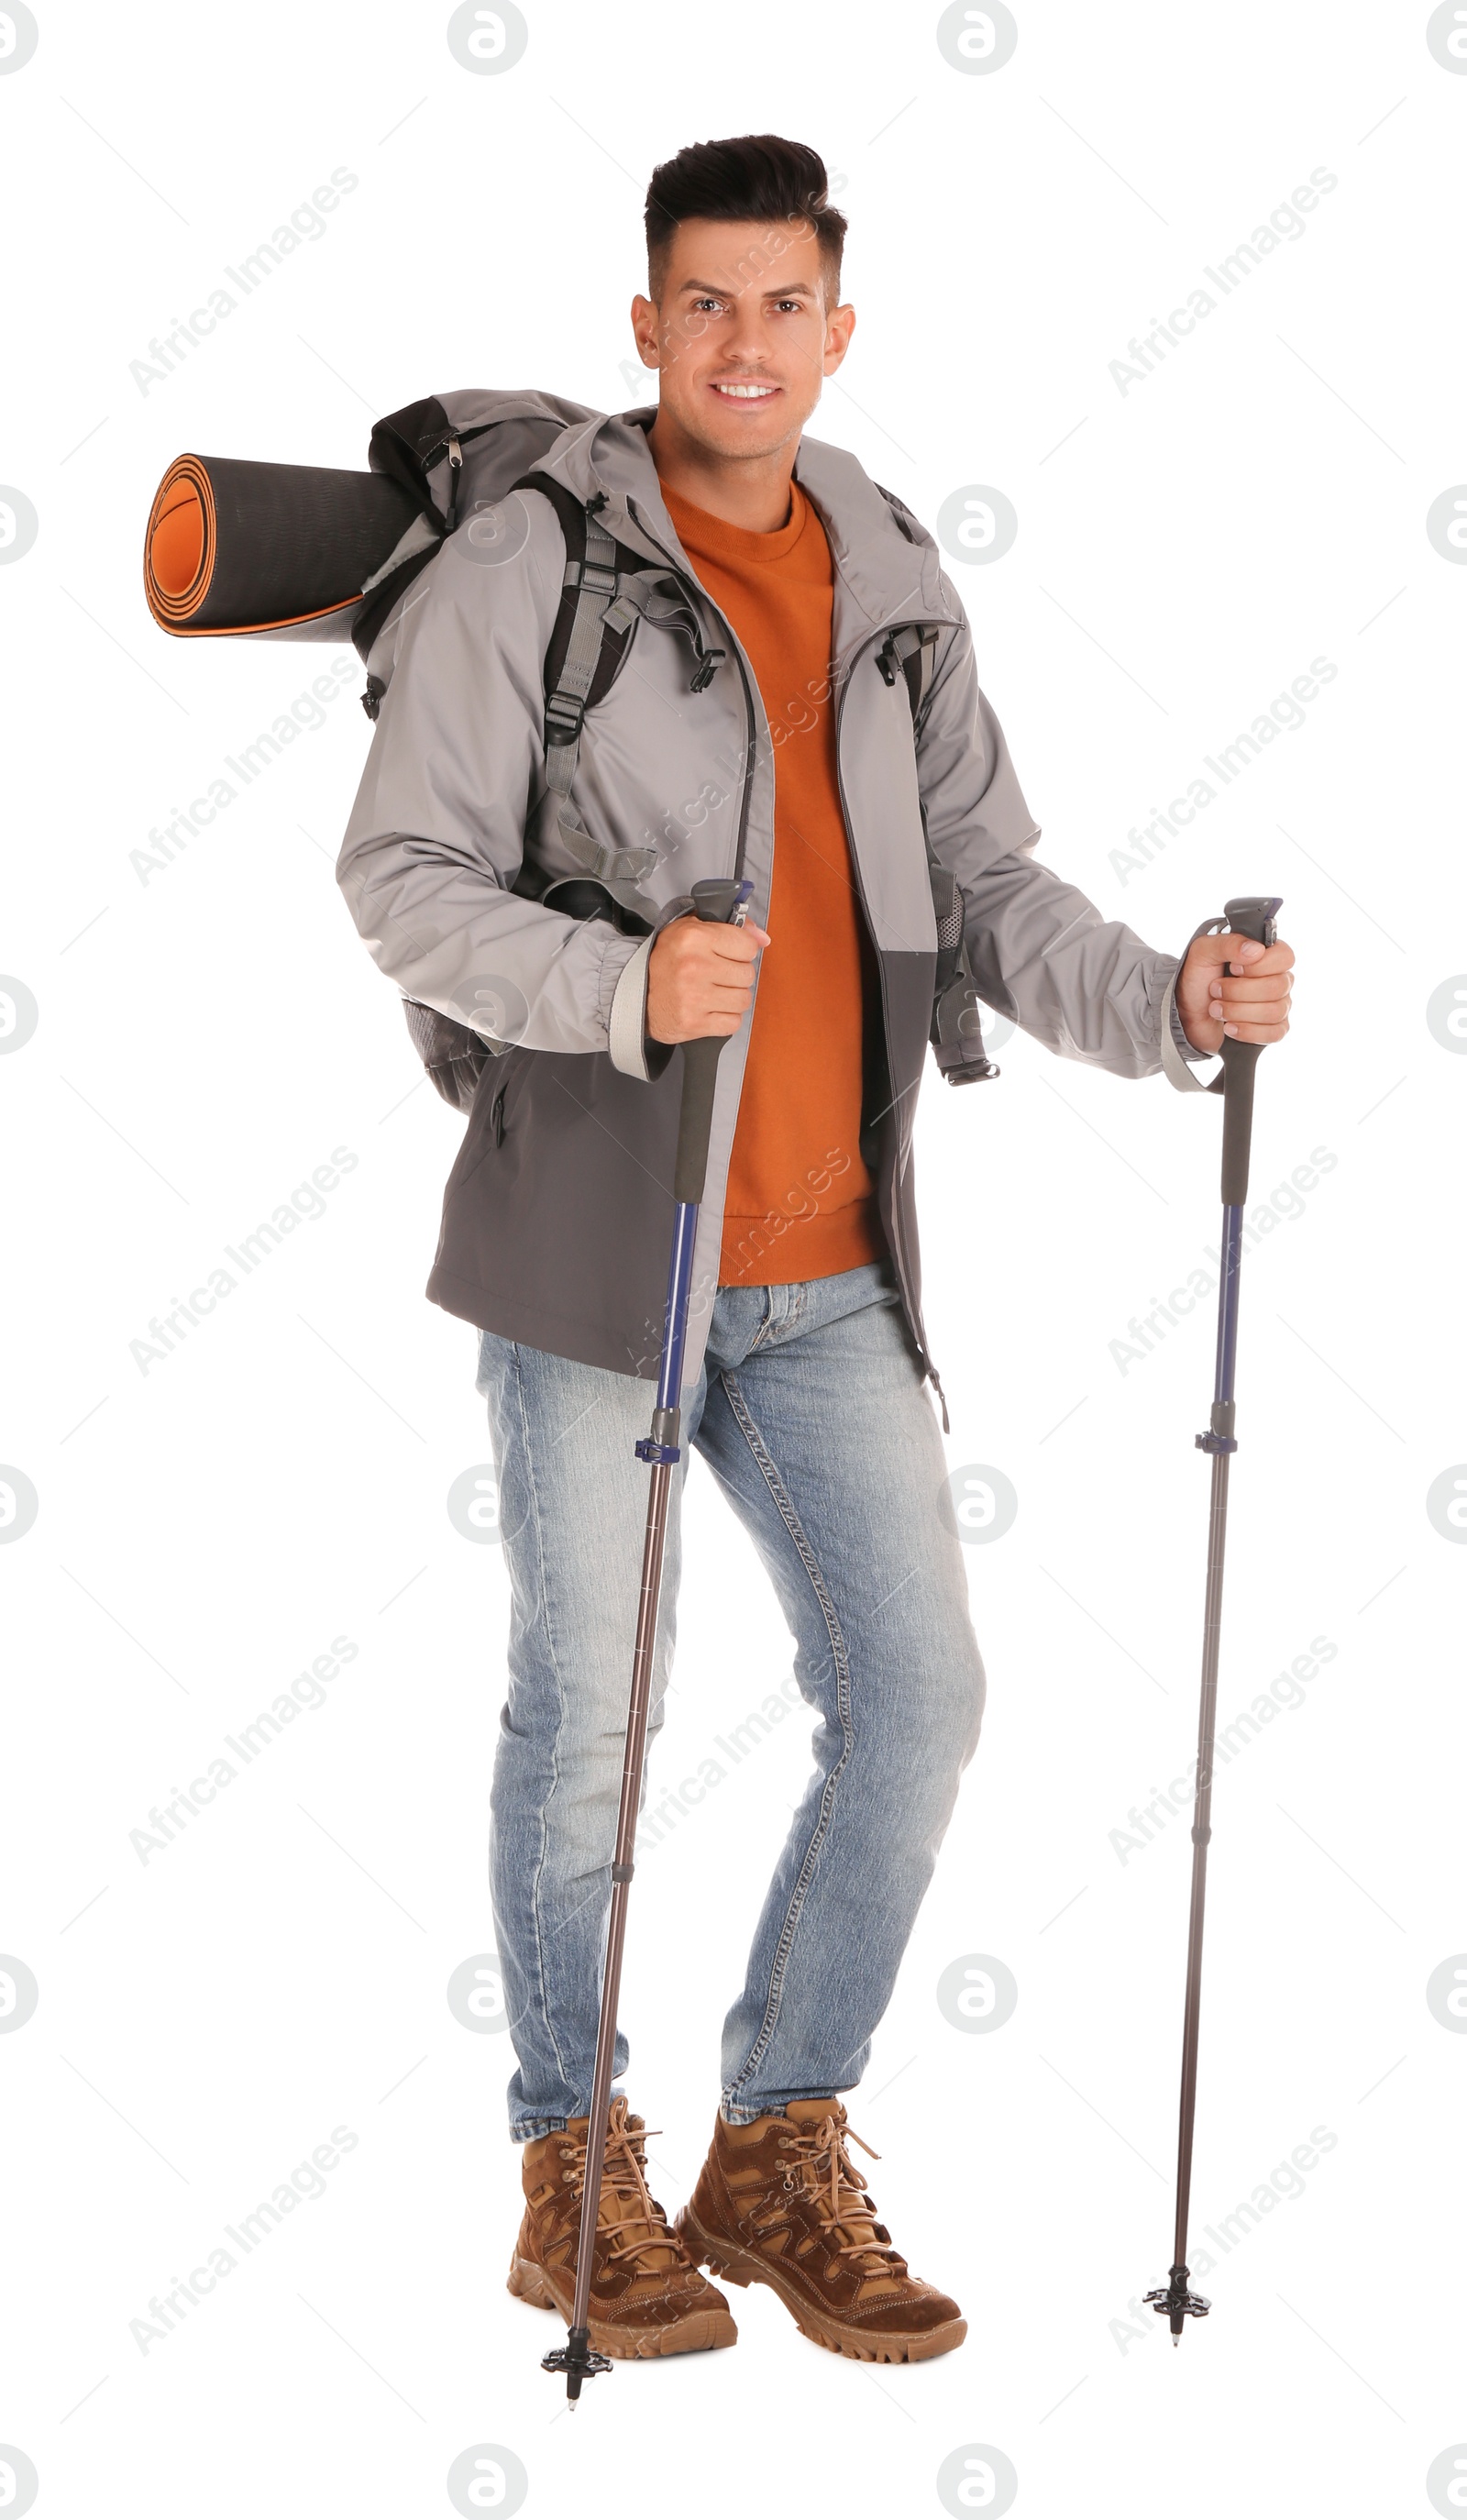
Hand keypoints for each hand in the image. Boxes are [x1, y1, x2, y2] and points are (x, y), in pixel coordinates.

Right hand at [646, 911, 769, 1044]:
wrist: (635, 995)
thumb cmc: (666, 961)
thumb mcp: (690, 929)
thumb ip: (729, 926)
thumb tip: (763, 938)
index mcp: (694, 938)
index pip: (747, 946)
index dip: (740, 951)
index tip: (727, 954)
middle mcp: (694, 966)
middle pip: (747, 974)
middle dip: (735, 975)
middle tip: (715, 975)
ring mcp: (694, 997)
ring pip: (744, 999)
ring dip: (732, 998)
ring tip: (712, 992)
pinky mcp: (694, 1023)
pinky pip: (733, 1023)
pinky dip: (725, 1018)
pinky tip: (709, 1009)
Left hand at [1177, 930, 1293, 1055]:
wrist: (1186, 1013)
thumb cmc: (1198, 979)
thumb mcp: (1203, 952)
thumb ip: (1228, 943)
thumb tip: (1255, 950)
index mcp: (1267, 956)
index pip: (1284, 957)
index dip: (1259, 965)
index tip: (1233, 968)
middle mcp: (1278, 979)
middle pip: (1277, 987)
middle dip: (1238, 991)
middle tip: (1215, 989)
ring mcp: (1278, 1006)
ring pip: (1274, 1011)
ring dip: (1237, 1011)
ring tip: (1215, 1008)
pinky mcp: (1272, 1030)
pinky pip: (1274, 1033)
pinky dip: (1247, 1031)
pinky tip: (1229, 1027)